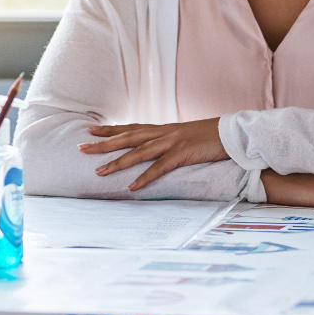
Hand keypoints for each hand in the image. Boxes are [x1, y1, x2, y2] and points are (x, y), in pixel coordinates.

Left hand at [78, 118, 226, 190]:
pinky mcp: (183, 153)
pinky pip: (161, 167)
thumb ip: (168, 141)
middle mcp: (163, 133)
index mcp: (163, 129)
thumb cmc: (209, 137)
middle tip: (81, 148)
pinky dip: (146, 177)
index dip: (110, 130)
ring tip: (99, 172)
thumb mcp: (184, 136)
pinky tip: (133, 187)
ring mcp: (172, 142)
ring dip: (118, 162)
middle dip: (103, 143)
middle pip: (127, 137)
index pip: (131, 127)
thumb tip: (155, 149)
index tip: (90, 131)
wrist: (232, 132)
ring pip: (139, 152)